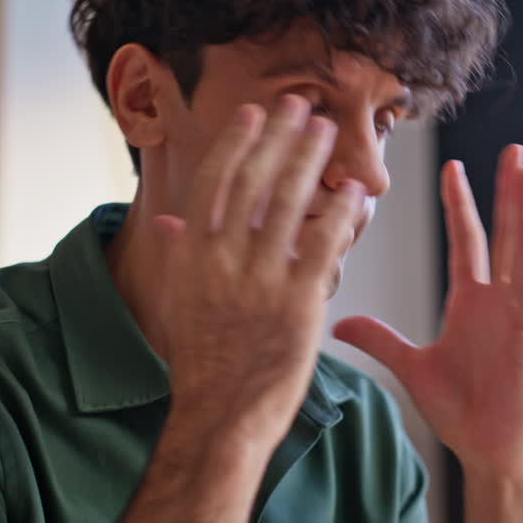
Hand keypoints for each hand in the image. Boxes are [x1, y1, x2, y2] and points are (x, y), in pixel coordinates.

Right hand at [153, 95, 366, 450]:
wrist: (221, 417)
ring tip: (328, 132)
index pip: (214, 182)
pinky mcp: (298, 304)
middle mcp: (222, 260)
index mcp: (192, 255)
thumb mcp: (180, 302)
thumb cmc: (202, 362)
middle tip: (302, 105)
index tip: (256, 114)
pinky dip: (340, 212)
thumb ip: (180, 255)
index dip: (238, 143)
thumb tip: (167, 220)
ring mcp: (260, 280)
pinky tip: (354, 191)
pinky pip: (323, 244)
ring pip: (288, 204)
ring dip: (310, 160)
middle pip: (254, 181)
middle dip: (279, 137)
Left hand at [334, 144, 522, 479]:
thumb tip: (341, 323)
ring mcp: (516, 314)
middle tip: (515, 148)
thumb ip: (380, 338)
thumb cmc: (460, 411)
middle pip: (501, 233)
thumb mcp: (409, 366)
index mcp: (470, 303)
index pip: (466, 241)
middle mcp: (496, 300)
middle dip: (505, 191)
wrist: (487, 448)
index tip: (452, 168)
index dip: (460, 204)